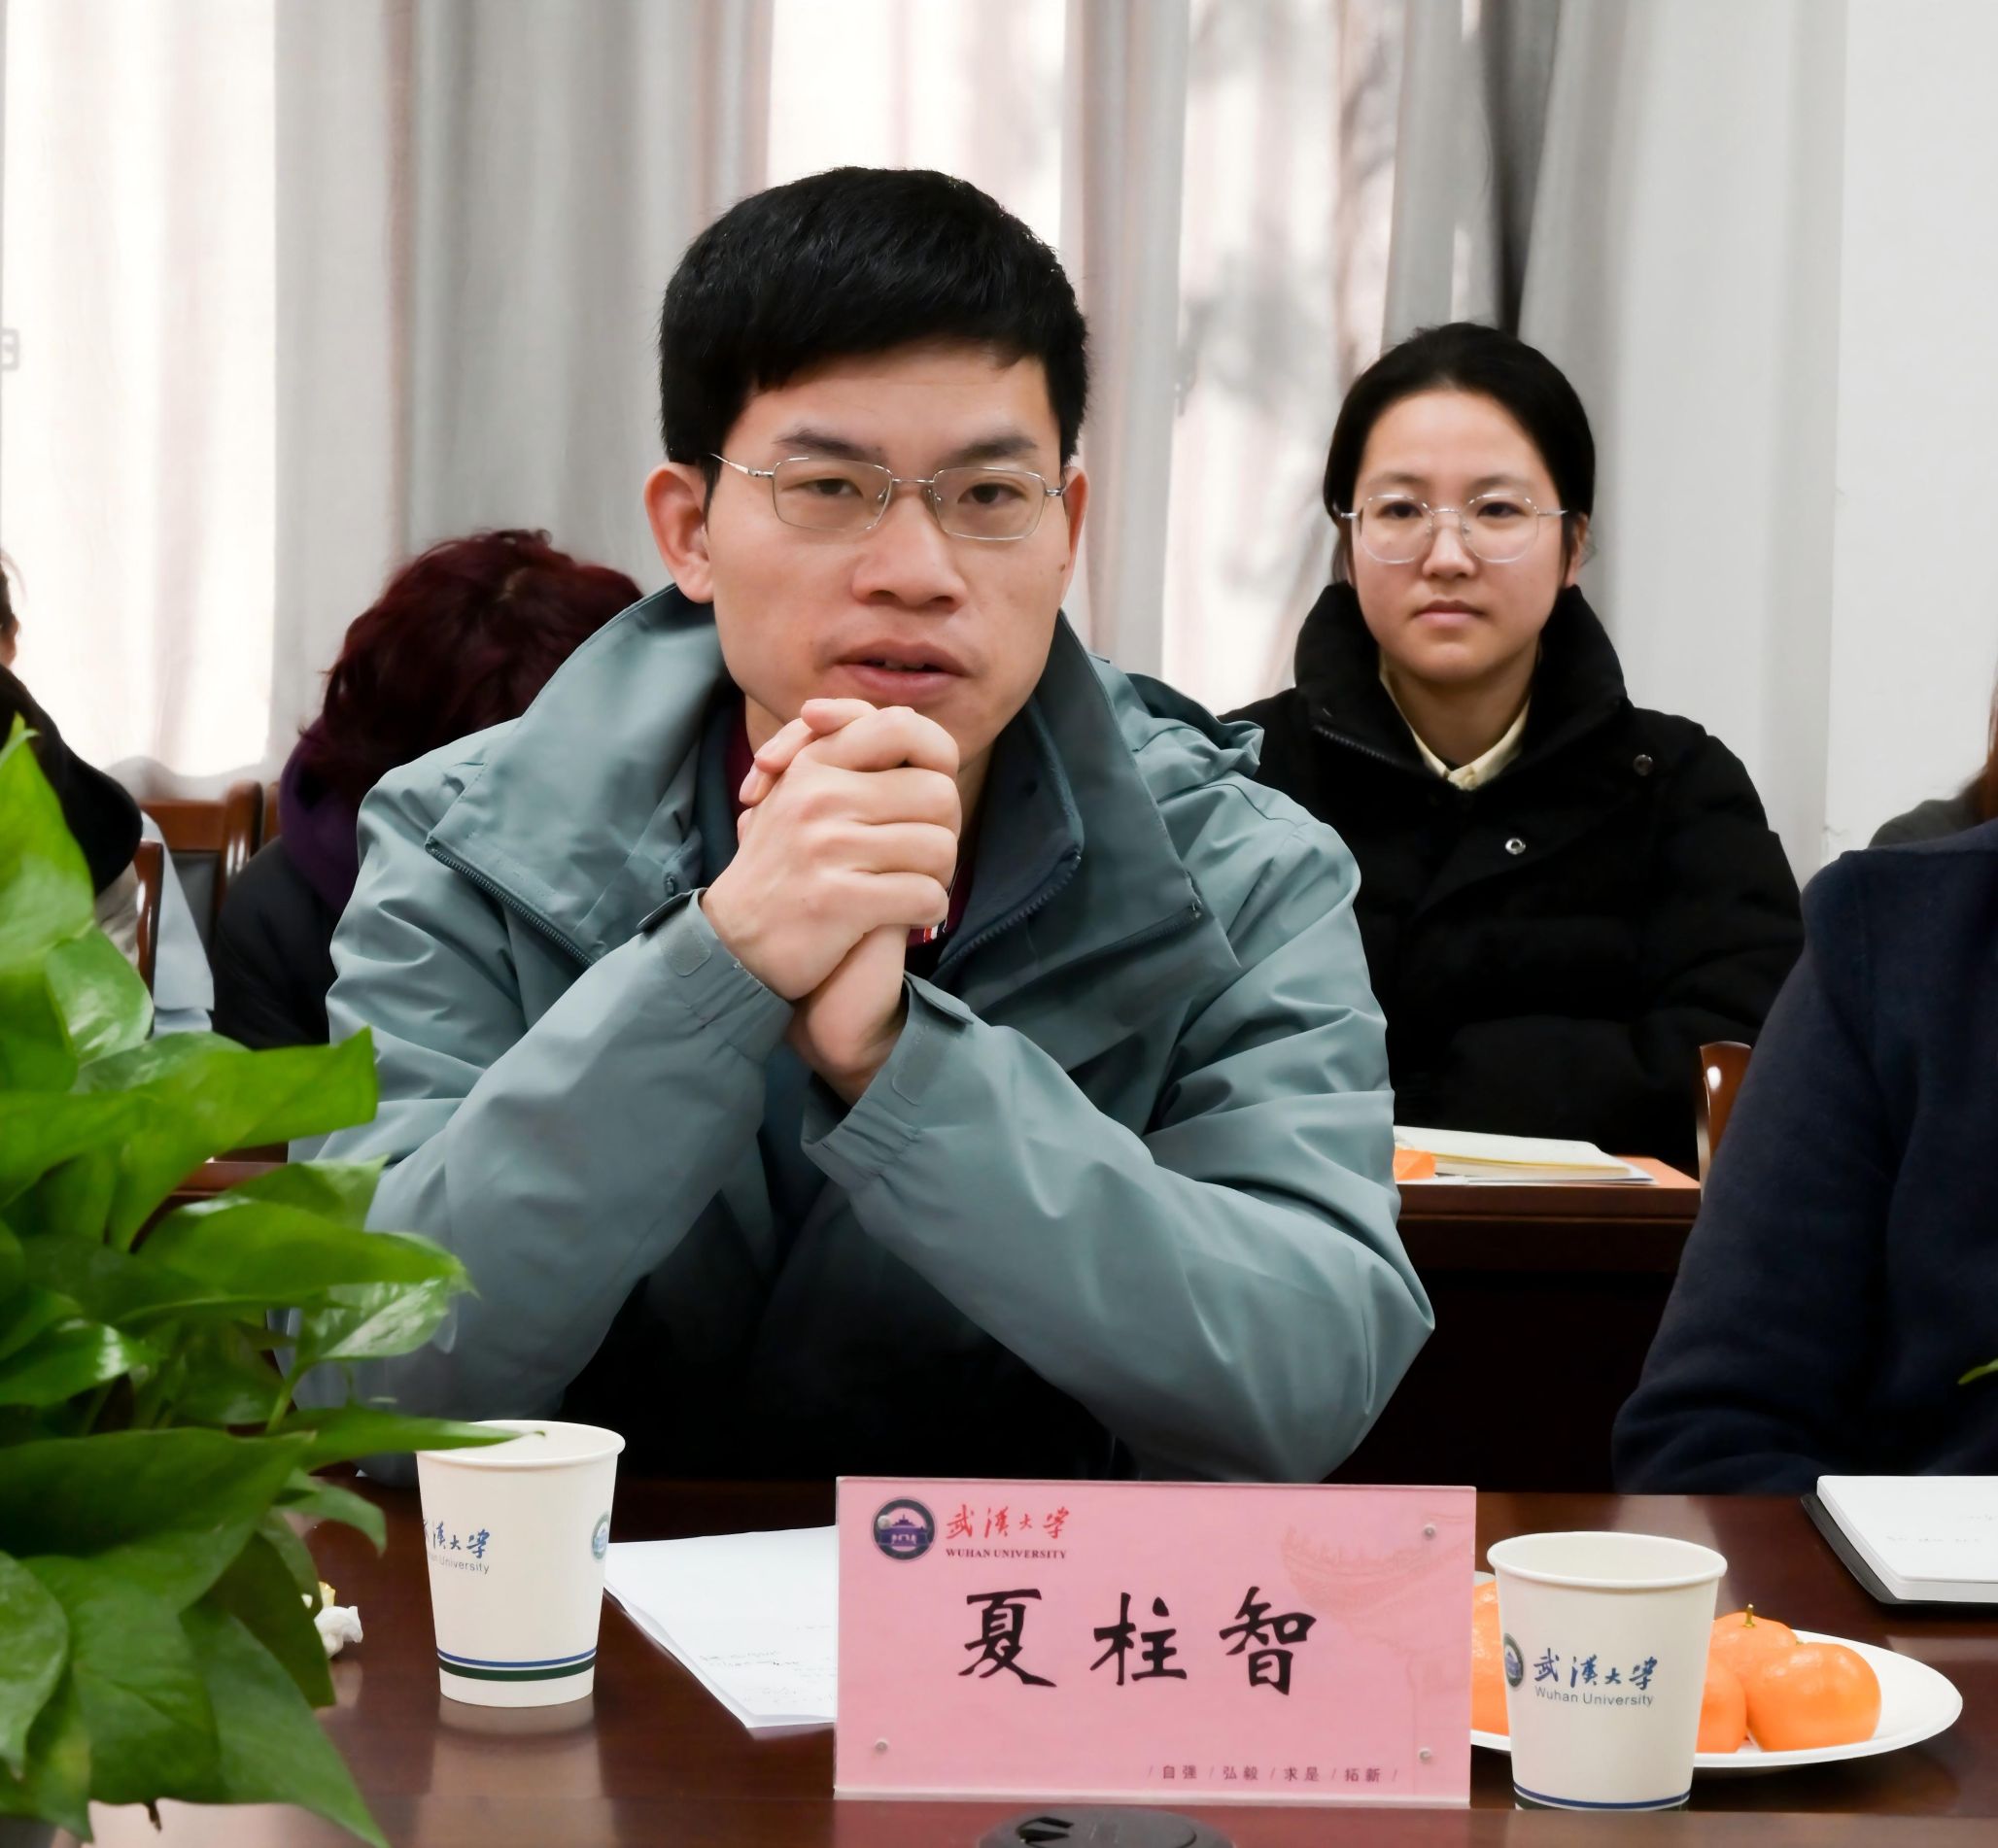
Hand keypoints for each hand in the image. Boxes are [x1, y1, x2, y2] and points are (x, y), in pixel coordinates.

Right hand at [703, 701, 959, 1004]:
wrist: (733, 944)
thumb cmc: (785, 869)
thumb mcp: (798, 796)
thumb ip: (843, 755)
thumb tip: (907, 721)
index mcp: (814, 764)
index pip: (901, 727)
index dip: (936, 756)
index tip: (926, 794)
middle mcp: (819, 797)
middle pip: (938, 794)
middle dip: (944, 829)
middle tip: (923, 855)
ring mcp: (827, 848)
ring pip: (940, 848)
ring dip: (938, 876)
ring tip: (913, 887)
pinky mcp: (838, 900)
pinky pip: (925, 895)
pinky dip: (928, 911)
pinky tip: (907, 917)